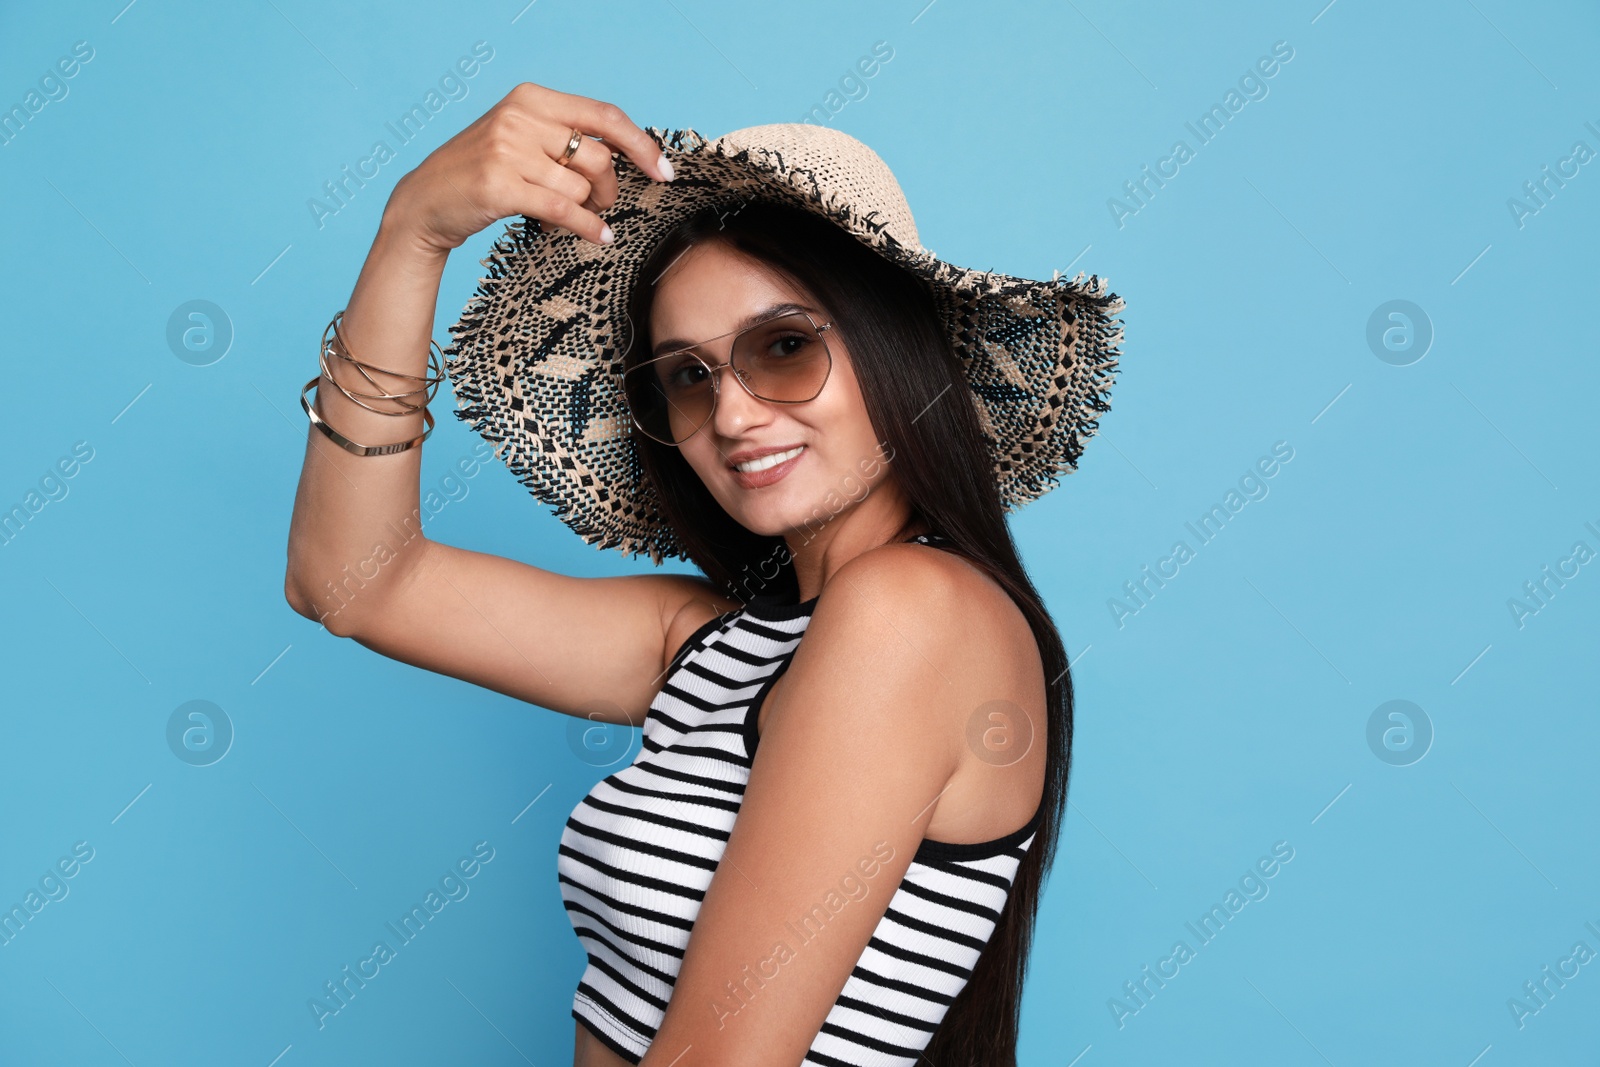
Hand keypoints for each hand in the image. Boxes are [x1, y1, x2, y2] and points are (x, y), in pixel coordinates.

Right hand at [381, 81, 673, 255]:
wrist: (425, 202)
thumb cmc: (482, 174)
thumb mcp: (521, 139)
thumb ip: (565, 138)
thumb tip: (629, 153)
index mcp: (531, 98)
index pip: (605, 116)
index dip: (642, 144)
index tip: (664, 171)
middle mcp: (520, 117)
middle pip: (600, 156)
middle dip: (611, 189)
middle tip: (600, 206)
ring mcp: (508, 150)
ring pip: (583, 185)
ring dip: (592, 210)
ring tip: (580, 218)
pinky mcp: (500, 185)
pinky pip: (564, 209)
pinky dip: (588, 227)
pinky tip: (599, 238)